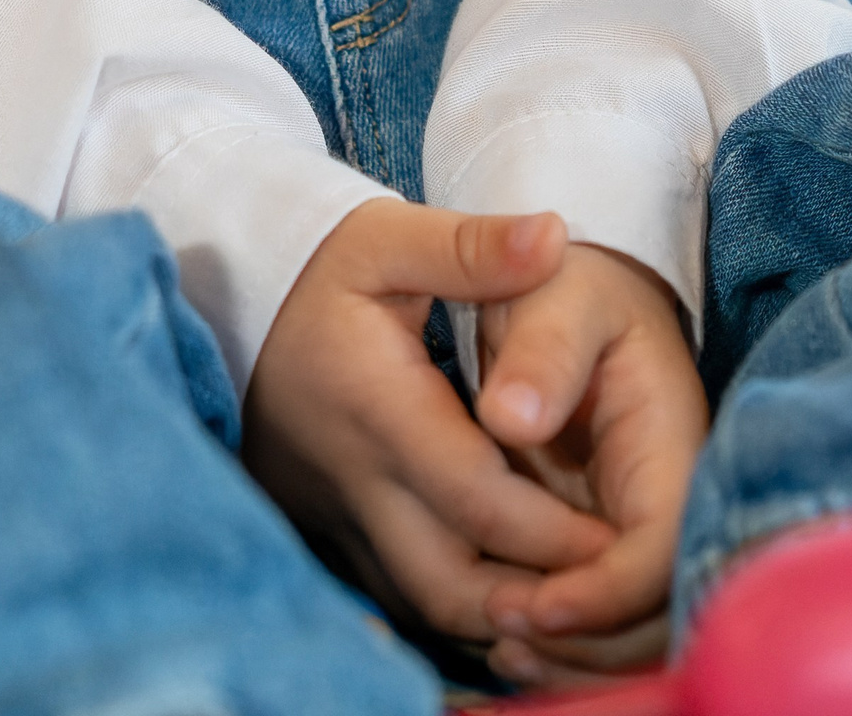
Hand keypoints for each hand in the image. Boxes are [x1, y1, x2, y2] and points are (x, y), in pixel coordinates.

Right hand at [245, 200, 618, 646]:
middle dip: (534, 603)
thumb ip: (473, 247)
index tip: (620, 544)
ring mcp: (337, 517)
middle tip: (608, 591)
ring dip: (498, 614)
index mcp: (378, 409)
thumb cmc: (321, 267)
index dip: (553, 534)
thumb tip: (555, 236)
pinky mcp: (329, 533)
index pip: (476, 498)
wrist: (231, 300)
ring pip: (424, 605)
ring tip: (573, 602)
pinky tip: (509, 593)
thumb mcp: (389, 236)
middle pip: (450, 584)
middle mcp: (355, 482)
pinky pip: (398, 598)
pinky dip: (458, 605)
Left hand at [473, 242, 708, 685]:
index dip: (605, 594)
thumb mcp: (557, 293)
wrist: (573, 278)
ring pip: (635, 625)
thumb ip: (542, 350)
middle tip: (505, 637)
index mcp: (670, 437)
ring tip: (502, 648)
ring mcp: (640, 518)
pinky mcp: (608, 533)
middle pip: (657, 608)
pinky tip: (507, 638)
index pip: (662, 547)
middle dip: (590, 643)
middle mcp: (668, 491)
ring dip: (577, 655)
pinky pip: (604, 611)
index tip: (535, 604)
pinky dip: (565, 640)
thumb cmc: (566, 281)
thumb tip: (509, 416)